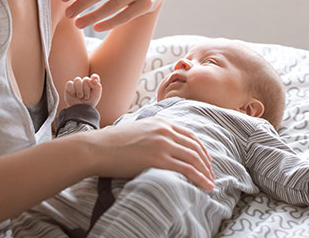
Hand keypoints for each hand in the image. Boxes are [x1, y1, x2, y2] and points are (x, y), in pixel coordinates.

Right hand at [64, 74, 101, 107]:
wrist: (80, 111)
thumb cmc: (89, 103)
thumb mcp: (97, 95)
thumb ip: (98, 86)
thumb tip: (93, 79)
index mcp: (92, 83)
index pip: (94, 76)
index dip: (94, 77)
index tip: (94, 81)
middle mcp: (84, 82)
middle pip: (86, 79)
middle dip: (87, 89)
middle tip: (86, 97)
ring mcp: (76, 84)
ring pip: (77, 80)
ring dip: (79, 90)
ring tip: (80, 97)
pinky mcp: (68, 87)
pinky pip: (69, 83)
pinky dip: (72, 90)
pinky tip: (74, 95)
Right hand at [83, 117, 215, 190]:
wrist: (97, 148)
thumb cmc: (112, 143)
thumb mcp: (137, 130)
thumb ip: (152, 134)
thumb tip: (160, 147)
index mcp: (161, 122)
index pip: (189, 135)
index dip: (201, 149)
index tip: (206, 160)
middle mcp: (165, 130)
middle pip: (195, 146)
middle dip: (206, 162)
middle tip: (211, 174)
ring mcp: (163, 144)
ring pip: (194, 158)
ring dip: (205, 172)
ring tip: (210, 183)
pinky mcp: (158, 159)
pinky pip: (186, 169)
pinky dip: (199, 177)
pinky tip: (205, 185)